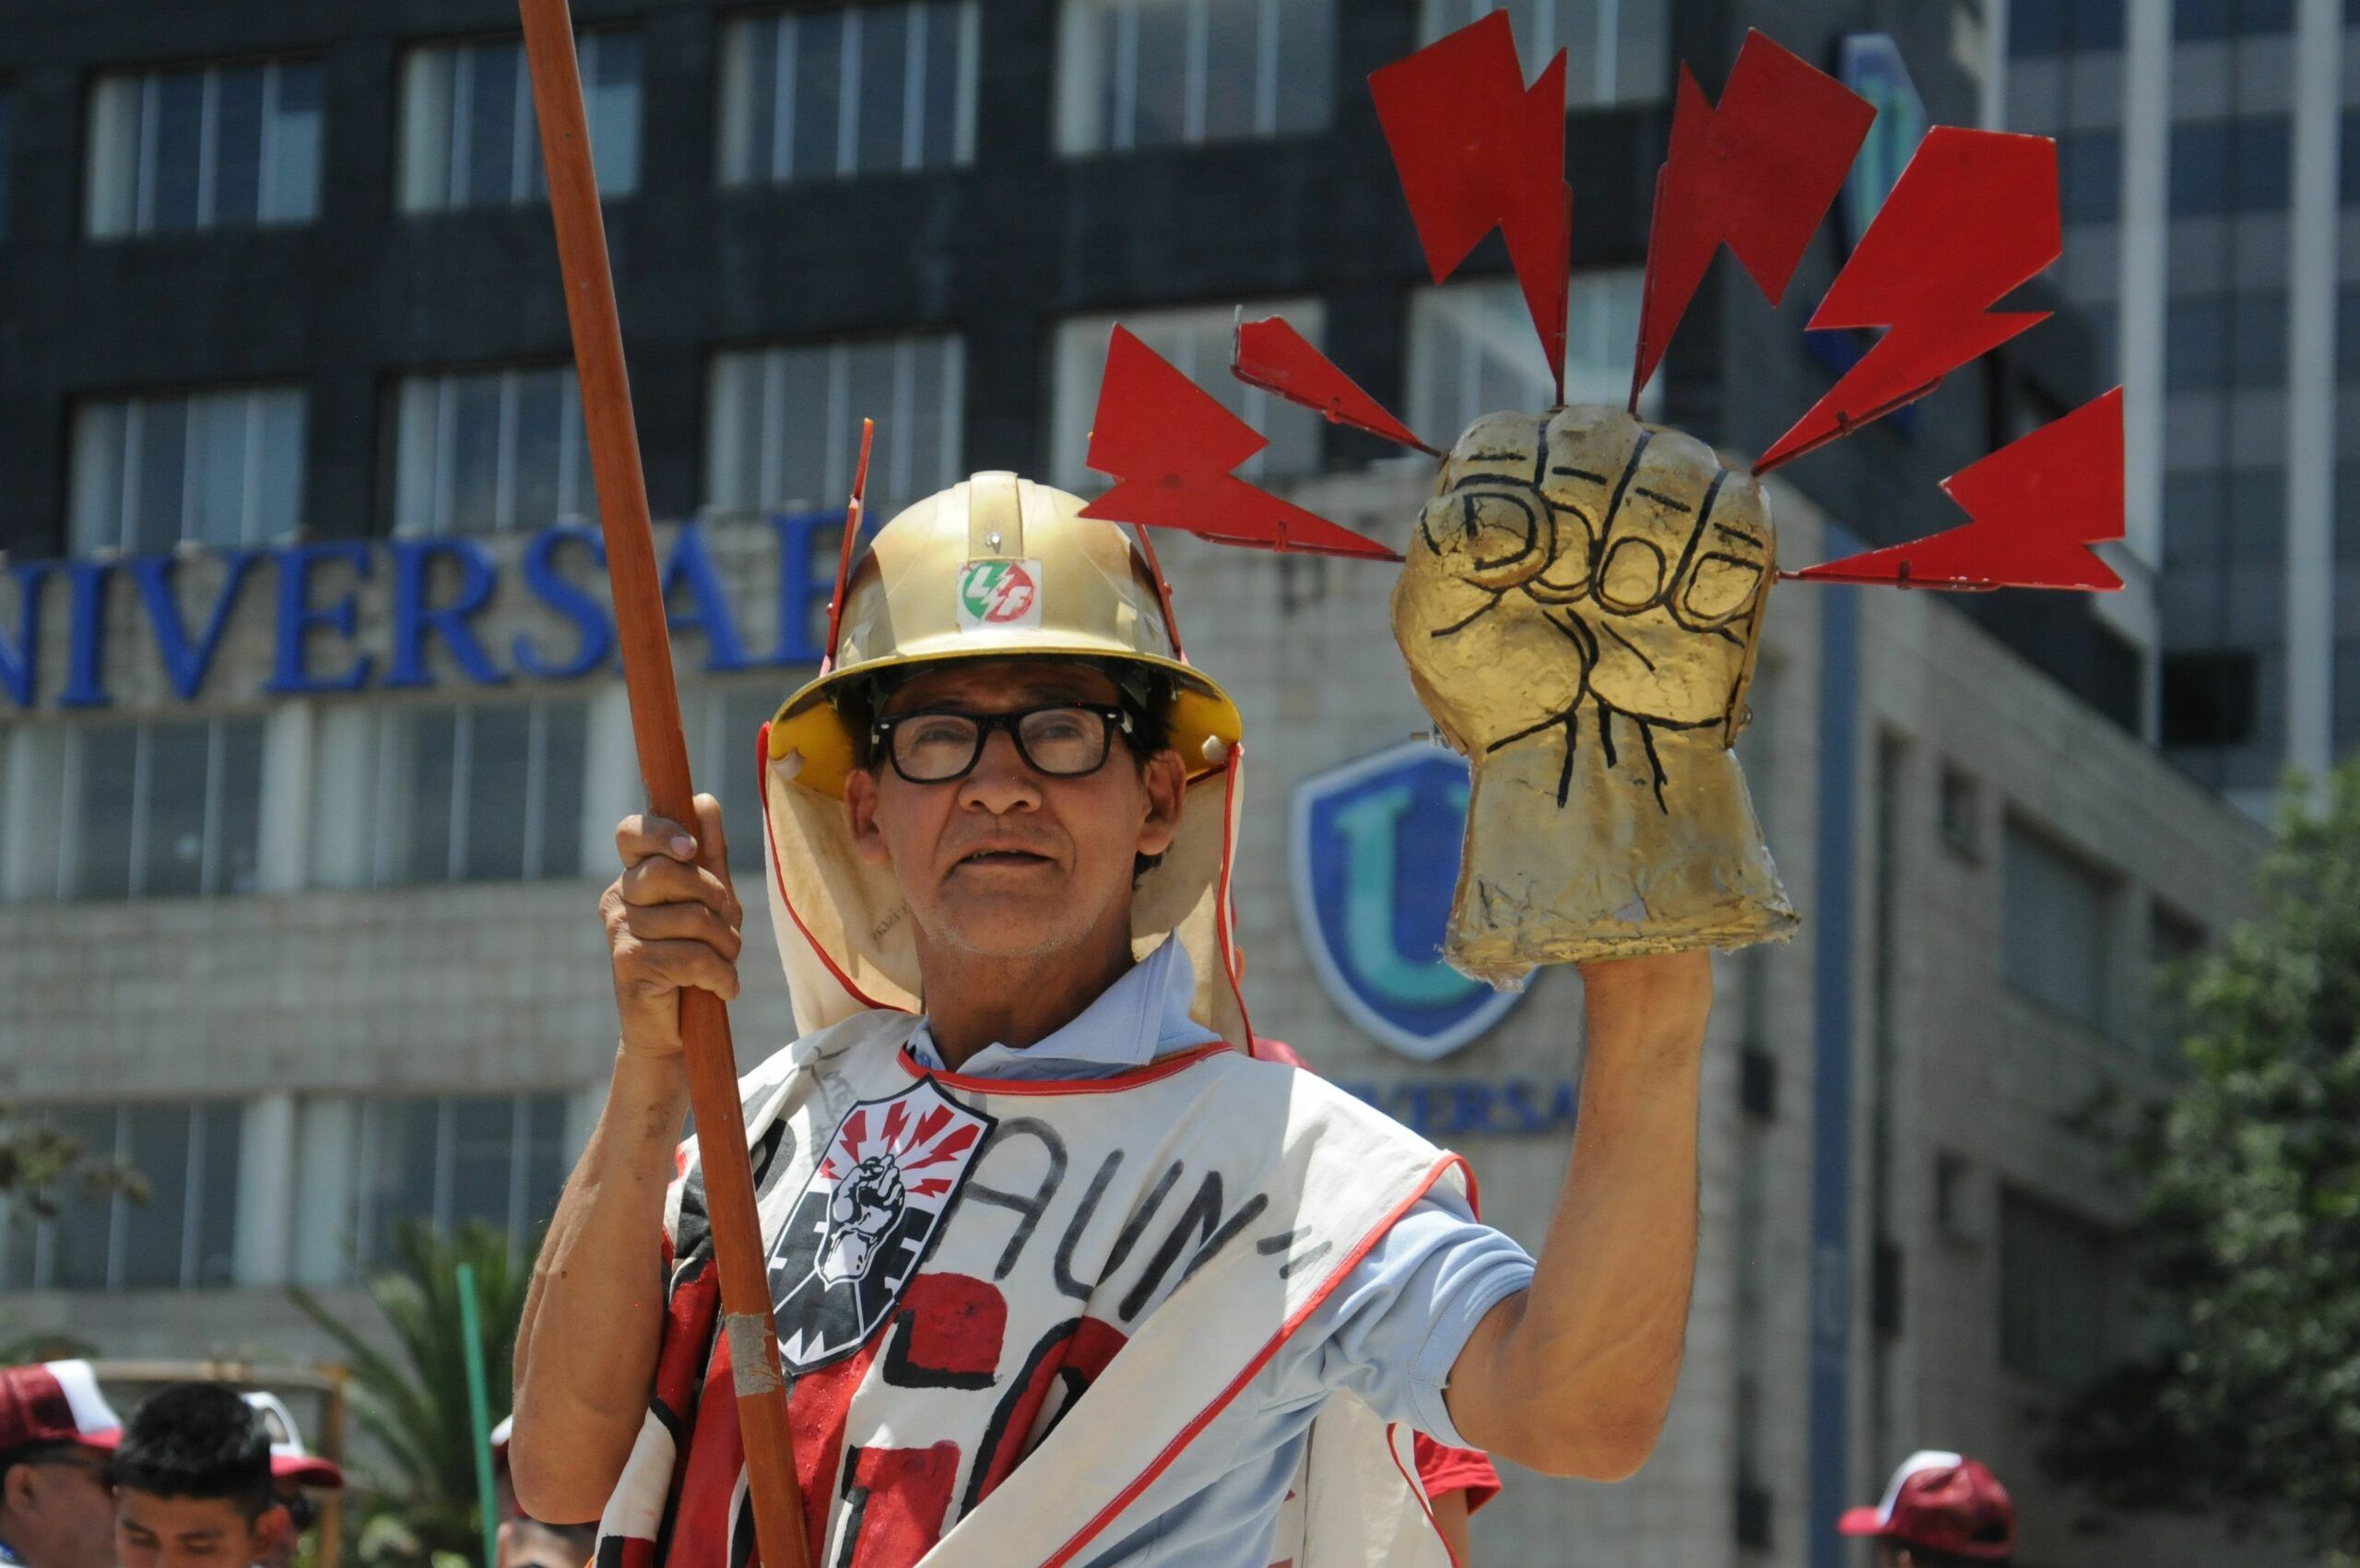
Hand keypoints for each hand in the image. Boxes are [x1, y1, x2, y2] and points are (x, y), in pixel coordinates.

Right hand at [601, 795, 742, 1057]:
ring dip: (726, 946)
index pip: (632, 832)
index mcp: (634, 877)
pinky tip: (722, 989)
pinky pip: (691, 955)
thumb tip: (705, 800)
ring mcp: (619, 932)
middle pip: (671, 870)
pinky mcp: (629, 964)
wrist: (675, 1034)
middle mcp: (618, 899)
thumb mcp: (709, 904)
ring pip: (691, 917)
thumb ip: (709, 855)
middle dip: (716, 899)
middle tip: (728, 928)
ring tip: (725, 965)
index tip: (692, 849)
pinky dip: (720, 974)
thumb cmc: (694, 961)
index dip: (662, 831)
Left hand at [1397, 405, 1770, 771]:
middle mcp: (1585, 468)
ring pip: (1676, 459)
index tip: (1521, 573)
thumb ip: (1447, 538)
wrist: (1585, 758)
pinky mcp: (1732, 537)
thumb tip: (1517, 503)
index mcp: (1506, 477)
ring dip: (1647, 550)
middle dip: (1582, 528)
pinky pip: (1741, 505)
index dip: (1519, 506)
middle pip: (1598, 433)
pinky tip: (1680, 615)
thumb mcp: (1435, 621)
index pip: (1510, 437)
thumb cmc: (1502, 689)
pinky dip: (1709, 568)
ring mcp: (1662, 497)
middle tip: (1570, 596)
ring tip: (1622, 609)